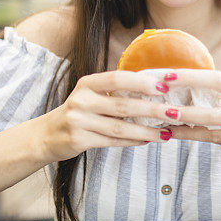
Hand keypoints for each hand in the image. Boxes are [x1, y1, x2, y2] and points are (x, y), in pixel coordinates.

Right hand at [36, 71, 178, 162]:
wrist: (46, 135)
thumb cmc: (78, 112)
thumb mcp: (91, 95)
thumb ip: (115, 92)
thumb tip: (154, 90)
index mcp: (87, 83)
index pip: (117, 79)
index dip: (141, 82)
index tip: (164, 87)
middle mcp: (81, 100)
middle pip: (123, 105)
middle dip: (152, 109)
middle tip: (174, 112)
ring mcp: (79, 121)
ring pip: (120, 127)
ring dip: (146, 130)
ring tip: (166, 133)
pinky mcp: (79, 140)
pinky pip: (112, 141)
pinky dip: (132, 141)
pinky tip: (147, 140)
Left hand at [162, 70, 220, 154]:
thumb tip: (199, 83)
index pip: (217, 81)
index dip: (190, 78)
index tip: (168, 75)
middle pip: (210, 115)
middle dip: (183, 113)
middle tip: (159, 109)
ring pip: (212, 135)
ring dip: (185, 131)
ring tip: (162, 128)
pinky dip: (200, 138)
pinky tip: (183, 135)